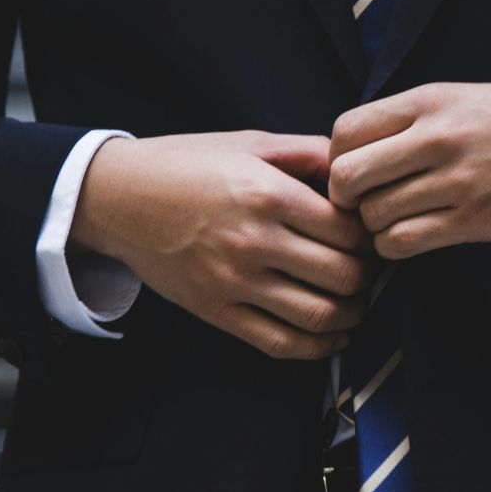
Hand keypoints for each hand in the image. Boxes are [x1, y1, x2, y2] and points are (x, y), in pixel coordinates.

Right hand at [71, 130, 378, 358]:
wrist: (119, 198)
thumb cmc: (188, 164)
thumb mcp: (250, 143)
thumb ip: (308, 153)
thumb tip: (357, 167)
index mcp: (268, 194)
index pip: (348, 230)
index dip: (371, 235)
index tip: (371, 233)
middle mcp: (254, 241)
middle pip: (343, 276)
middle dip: (367, 276)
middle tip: (370, 268)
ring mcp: (234, 282)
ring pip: (319, 316)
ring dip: (352, 315)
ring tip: (357, 302)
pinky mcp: (216, 311)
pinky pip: (280, 343)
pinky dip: (318, 347)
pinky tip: (333, 335)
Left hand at [327, 80, 490, 259]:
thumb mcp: (462, 97)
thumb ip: (410, 120)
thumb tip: (352, 152)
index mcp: (430, 100)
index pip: (344, 131)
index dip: (336, 158)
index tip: (355, 171)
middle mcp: (438, 137)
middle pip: (347, 177)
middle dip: (346, 198)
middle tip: (364, 203)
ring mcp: (459, 181)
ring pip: (373, 217)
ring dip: (374, 226)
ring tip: (395, 220)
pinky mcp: (477, 220)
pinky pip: (404, 242)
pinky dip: (396, 246)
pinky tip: (413, 236)